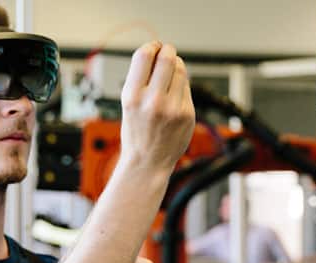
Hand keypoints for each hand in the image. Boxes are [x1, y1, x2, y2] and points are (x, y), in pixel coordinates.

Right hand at [119, 41, 195, 170]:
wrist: (147, 163)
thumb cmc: (136, 132)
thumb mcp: (128, 103)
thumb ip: (141, 79)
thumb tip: (159, 53)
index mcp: (132, 96)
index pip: (144, 56)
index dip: (151, 46)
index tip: (154, 47)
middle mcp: (152, 101)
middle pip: (167, 58)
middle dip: (168, 51)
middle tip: (167, 52)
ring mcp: (172, 108)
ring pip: (181, 71)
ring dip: (177, 65)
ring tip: (171, 72)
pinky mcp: (187, 114)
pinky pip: (187, 88)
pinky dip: (181, 86)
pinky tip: (174, 95)